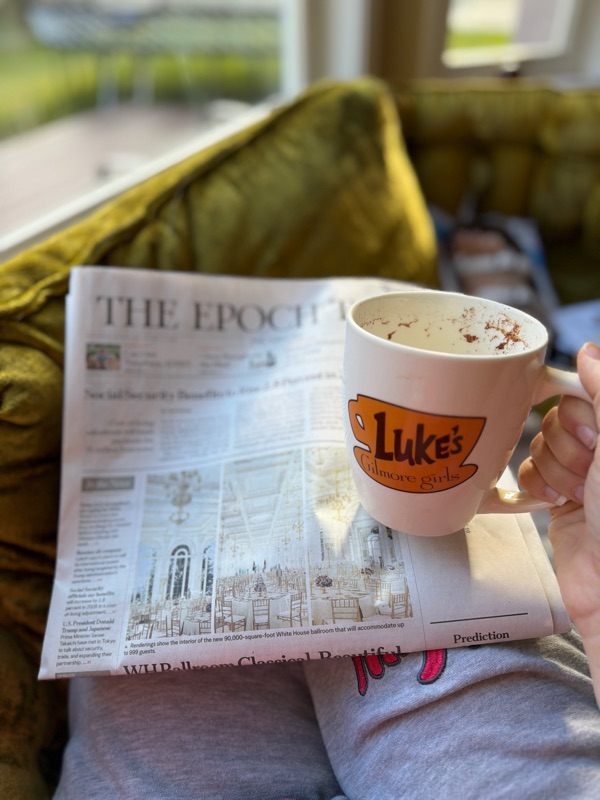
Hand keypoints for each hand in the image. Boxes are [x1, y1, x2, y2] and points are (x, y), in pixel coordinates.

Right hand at [519, 342, 599, 705]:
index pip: (577, 398)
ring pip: (537, 447)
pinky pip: (527, 473)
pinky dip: (535, 488)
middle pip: (553, 422)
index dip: (577, 419)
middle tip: (587, 476)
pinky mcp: (555, 500)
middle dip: (565, 449)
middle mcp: (599, 450)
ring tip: (574, 498)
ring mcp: (577, 475)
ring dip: (551, 472)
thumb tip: (585, 349)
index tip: (593, 443)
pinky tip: (554, 505)